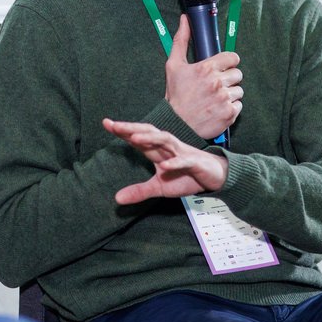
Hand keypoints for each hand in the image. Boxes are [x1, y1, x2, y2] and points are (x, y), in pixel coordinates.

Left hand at [103, 118, 228, 203]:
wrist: (215, 177)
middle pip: (148, 132)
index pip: (138, 137)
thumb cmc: (186, 177)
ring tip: (134, 138)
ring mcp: (181, 153)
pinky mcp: (194, 162)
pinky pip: (183, 161)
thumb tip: (116, 199)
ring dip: (150, 138)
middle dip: (132, 128)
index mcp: (157, 151)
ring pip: (164, 140)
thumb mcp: (159, 188)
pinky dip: (174, 162)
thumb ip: (139, 191)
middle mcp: (167, 147)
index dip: (123, 130)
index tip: (106, 122)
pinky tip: (164, 165)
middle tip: (115, 125)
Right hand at [163, 14, 241, 139]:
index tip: (220, 69)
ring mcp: (225, 99)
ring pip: (239, 90)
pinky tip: (217, 108)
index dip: (227, 63)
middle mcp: (218, 82)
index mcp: (207, 68)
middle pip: (238, 74)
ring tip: (214, 99)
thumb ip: (181, 40)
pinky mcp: (230, 114)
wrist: (176, 124)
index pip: (233, 58)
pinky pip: (239, 105)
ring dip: (230, 94)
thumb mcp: (174, 66)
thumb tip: (185, 19)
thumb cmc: (175, 95)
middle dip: (228, 79)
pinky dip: (230, 108)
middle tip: (214, 87)